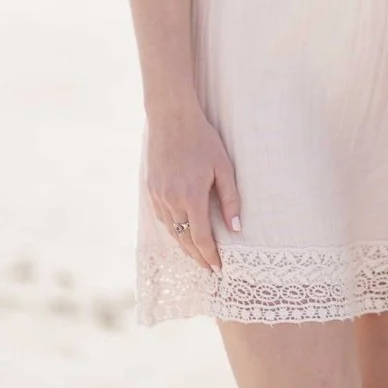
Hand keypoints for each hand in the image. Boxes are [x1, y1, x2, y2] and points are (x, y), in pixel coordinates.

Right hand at [146, 101, 240, 270]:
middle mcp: (171, 200)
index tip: (218, 268)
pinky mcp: (151, 189)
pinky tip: (182, 232)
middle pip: (184, 239)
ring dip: (184, 245)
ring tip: (197, 255)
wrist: (171, 118)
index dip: (210, 256)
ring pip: (171, 230)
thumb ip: (230, 199)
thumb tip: (236, 228)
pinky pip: (162, 217)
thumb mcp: (224, 167)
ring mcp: (158, 195)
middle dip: (197, 257)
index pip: (201, 237)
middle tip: (209, 268)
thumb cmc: (203, 139)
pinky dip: (173, 229)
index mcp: (192, 196)